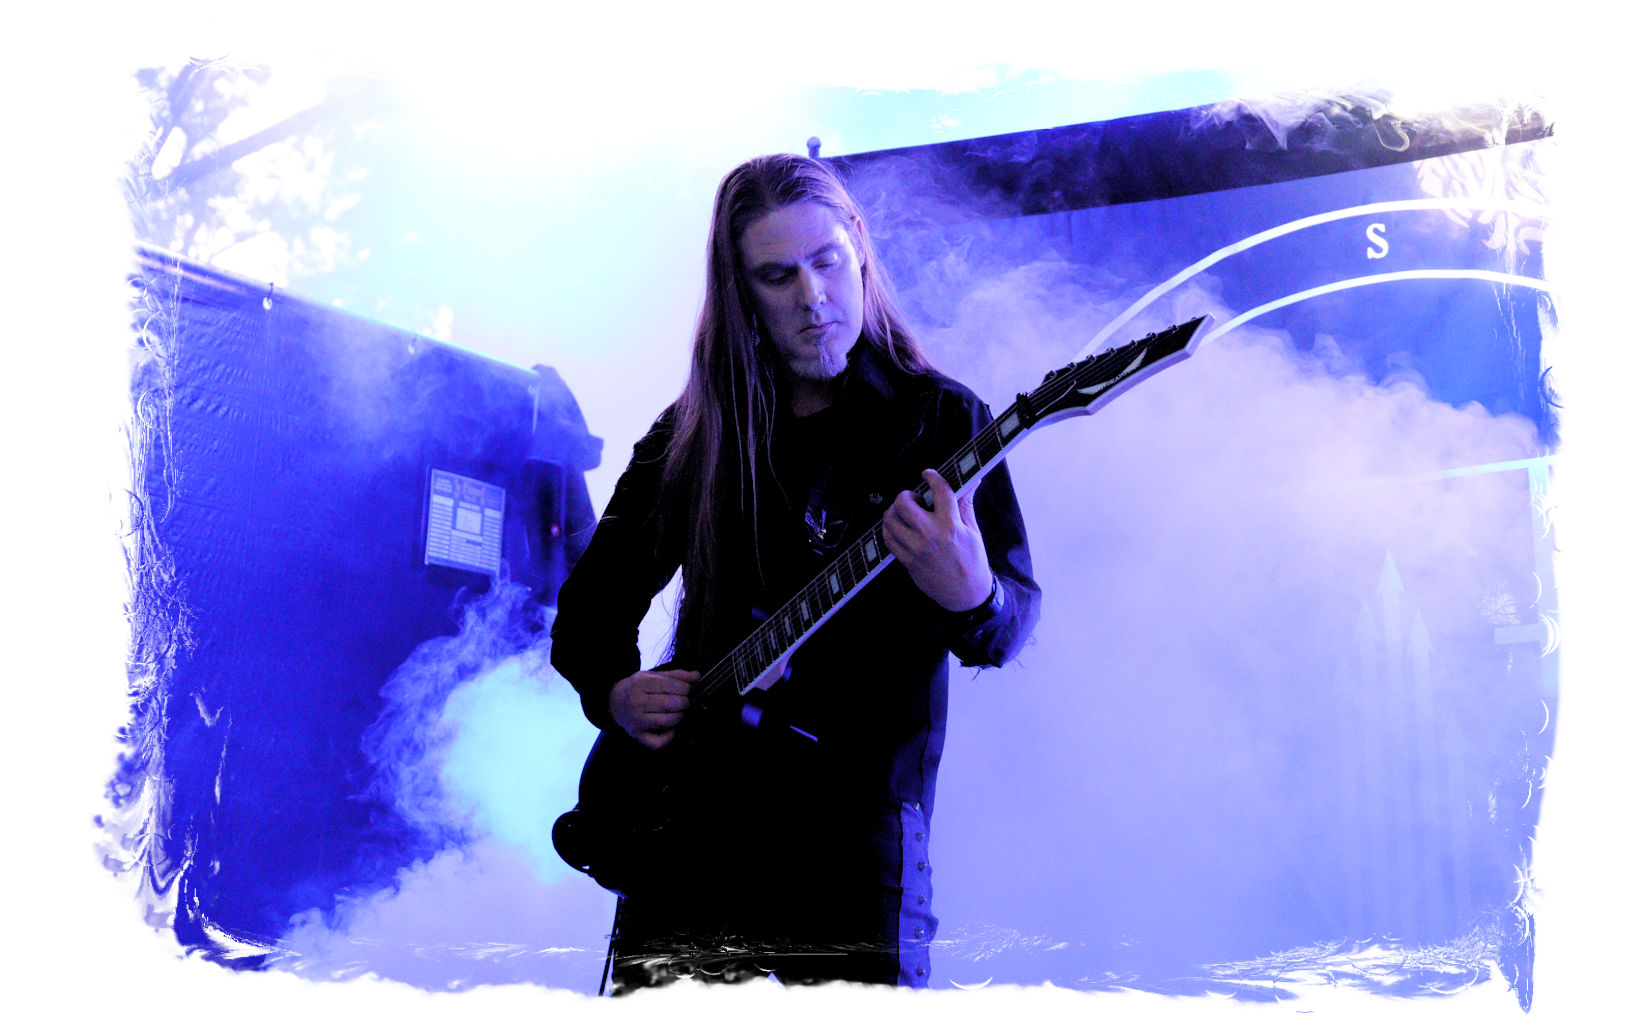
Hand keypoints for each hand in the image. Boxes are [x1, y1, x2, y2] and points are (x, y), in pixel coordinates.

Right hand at [609, 668, 697, 749]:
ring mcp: (636, 721)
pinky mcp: (638, 736)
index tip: (687, 689)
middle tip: (684, 701)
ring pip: (668, 721)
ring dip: (679, 717)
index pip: (670, 685)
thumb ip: (676, 675)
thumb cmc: (639, 688)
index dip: (685, 688)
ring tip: (677, 712)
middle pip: (670, 704)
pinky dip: (670, 736)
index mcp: (640, 684)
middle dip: (684, 702)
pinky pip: (660, 742)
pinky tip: (670, 728)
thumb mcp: (653, 676)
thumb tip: (697, 676)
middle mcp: (636, 703)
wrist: (615, 703)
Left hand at [882, 468, 992, 611]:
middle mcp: (931, 535)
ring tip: (903, 513)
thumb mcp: (973, 530)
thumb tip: (973, 481)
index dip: (932, 477)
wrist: (966, 594)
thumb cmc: (972, 561)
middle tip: (913, 498)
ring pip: (890, 520)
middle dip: (905, 495)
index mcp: (951, 525)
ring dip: (893, 512)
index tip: (928, 474)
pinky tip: (898, 528)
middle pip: (904, 503)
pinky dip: (889, 529)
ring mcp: (916, 549)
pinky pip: (888, 539)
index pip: (939, 491)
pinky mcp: (907, 561)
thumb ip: (966, 504)